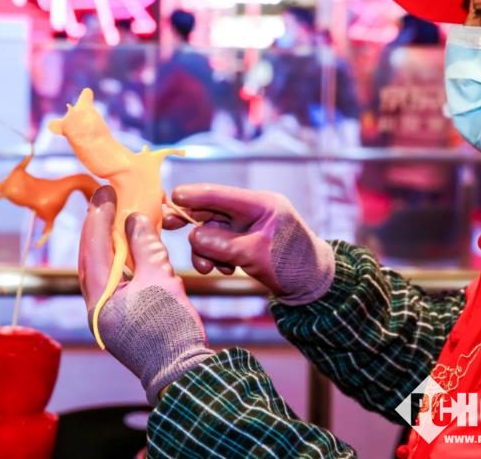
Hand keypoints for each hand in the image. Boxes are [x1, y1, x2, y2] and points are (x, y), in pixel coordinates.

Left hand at [79, 186, 213, 404]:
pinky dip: (119, 262)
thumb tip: (133, 218)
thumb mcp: (160, 279)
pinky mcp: (120, 319)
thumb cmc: (170, 327)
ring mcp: (106, 314)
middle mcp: (95, 307)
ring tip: (116, 217)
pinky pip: (114, 282)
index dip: (98, 217)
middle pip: (91, 258)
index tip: (104, 192)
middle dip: (98, 228)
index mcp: (99, 298)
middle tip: (105, 200)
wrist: (182, 372)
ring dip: (108, 243)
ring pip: (101, 270)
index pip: (92, 248)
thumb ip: (145, 246)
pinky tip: (129, 247)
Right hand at [164, 184, 334, 304]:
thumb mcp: (255, 255)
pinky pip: (219, 244)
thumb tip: (193, 237)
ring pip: (211, 231)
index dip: (194, 195)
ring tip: (208, 268)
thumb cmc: (293, 266)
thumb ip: (222, 245)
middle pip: (211, 211)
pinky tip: (224, 269)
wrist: (313, 286)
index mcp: (260, 204)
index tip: (172, 196)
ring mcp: (247, 226)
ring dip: (204, 250)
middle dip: (191, 223)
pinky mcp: (244, 241)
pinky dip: (215, 257)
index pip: (221, 194)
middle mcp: (252, 211)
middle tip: (167, 225)